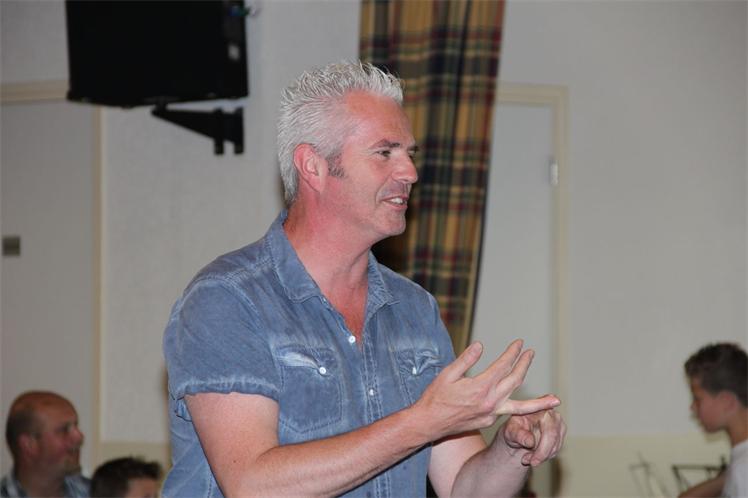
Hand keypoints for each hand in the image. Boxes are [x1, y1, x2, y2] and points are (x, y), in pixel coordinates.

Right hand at [412, 339, 560, 439]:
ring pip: (521, 406)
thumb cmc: (435, 397)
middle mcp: (490, 401)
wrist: (429, 424)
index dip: (512, 353)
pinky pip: (508, 412)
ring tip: (555, 400)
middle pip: (515, 380)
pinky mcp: (488, 422)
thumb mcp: (447, 374)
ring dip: (539, 402)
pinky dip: (521, 409)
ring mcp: (491, 414)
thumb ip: (466, 359)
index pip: (503, 366)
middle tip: (531, 353)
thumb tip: (480, 346)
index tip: (519, 343)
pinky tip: (528, 406)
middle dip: (524, 364)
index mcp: (480, 387)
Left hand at [499, 408, 565, 466]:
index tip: (533, 459)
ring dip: (541, 456)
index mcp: (540, 408)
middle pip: (553, 439)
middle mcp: (553, 415)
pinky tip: (533, 456)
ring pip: (555, 447)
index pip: (548, 429)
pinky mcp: (560, 435)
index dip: (543, 446)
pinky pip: (556, 450)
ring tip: (526, 458)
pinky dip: (544, 456)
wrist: (516, 434)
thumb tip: (530, 441)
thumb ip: (518, 435)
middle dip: (541, 454)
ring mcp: (559, 425)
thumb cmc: (513, 429)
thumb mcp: (510, 431)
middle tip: (529, 462)